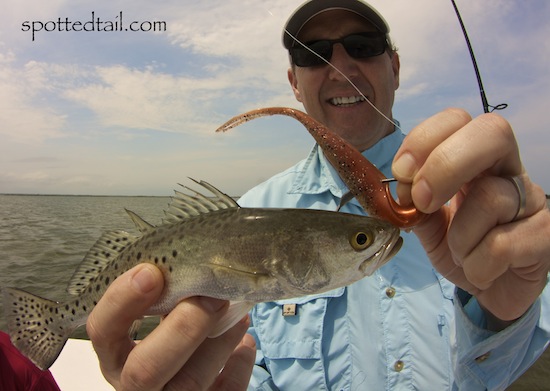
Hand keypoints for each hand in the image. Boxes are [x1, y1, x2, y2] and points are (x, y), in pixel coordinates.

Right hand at [87, 263, 255, 390]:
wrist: (179, 382)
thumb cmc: (166, 341)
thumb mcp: (154, 320)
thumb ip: (164, 297)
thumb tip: (197, 261)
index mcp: (114, 357)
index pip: (101, 331)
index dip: (122, 301)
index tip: (150, 271)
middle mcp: (132, 385)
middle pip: (146, 368)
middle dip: (183, 328)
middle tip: (213, 296)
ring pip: (190, 382)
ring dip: (219, 343)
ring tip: (239, 313)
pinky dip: (237, 368)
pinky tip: (246, 344)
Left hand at [393, 108, 549, 327]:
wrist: (494, 289)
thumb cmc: (462, 249)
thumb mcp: (429, 226)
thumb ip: (413, 206)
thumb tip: (399, 190)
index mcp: (474, 160)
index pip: (457, 120)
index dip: (425, 138)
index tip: (401, 172)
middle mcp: (507, 170)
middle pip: (491, 132)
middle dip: (445, 163)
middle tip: (422, 200)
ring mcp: (531, 199)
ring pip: (490, 197)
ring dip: (459, 237)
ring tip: (460, 254)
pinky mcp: (546, 233)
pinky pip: (501, 245)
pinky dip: (477, 265)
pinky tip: (481, 271)